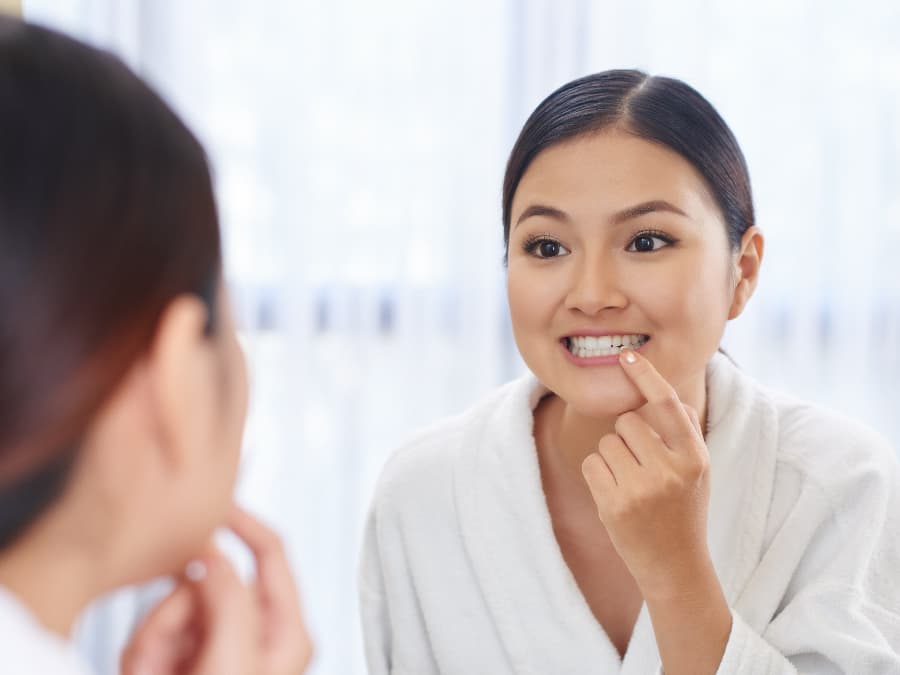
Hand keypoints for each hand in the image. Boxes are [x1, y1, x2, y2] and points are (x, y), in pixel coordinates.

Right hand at [121, 506, 312, 674]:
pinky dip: (142, 653)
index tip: (216, 503)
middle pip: (211, 579)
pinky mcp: (187, 660)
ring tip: (155, 672)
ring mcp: (220, 647)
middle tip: (162, 657)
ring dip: (154, 637)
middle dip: (175, 611)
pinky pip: (153, 632)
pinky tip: (147, 673)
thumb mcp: (233, 663)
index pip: (272, 552)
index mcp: (286, 633)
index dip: (245, 522)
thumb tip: (213, 556)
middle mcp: (256, 635)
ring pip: (176, 605)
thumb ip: (229, 601)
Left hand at [581, 349, 710, 600]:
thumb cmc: (684, 511)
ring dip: (611, 457)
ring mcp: (641, 489)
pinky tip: (616, 496)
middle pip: (628, 421)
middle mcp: (670, 470)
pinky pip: (591, 464)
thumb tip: (670, 394)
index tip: (627, 356)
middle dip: (626, 436)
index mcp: (694, 458)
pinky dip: (597, 475)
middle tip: (640, 465)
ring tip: (631, 484)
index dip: (646, 376)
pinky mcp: (614, 505)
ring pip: (606, 442)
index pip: (668, 405)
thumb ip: (686, 434)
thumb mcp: (698, 472)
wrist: (676, 568)